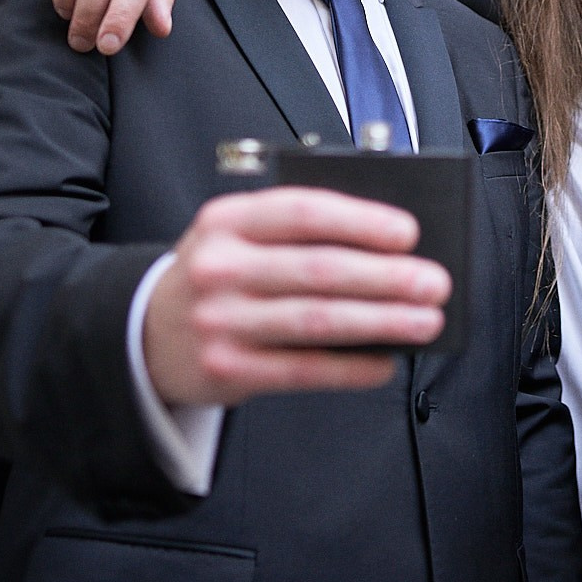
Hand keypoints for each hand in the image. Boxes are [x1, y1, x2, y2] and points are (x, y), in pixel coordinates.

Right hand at [142, 187, 449, 404]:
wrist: (146, 333)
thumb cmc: (220, 276)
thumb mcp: (239, 238)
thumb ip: (299, 236)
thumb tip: (389, 253)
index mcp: (227, 221)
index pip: (302, 212)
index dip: (360, 221)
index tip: (409, 233)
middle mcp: (219, 268)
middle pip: (317, 270)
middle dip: (386, 277)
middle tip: (435, 282)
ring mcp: (220, 321)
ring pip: (316, 321)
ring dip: (381, 322)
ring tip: (425, 321)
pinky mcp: (228, 369)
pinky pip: (303, 369)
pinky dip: (351, 367)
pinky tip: (385, 362)